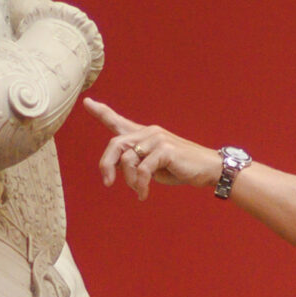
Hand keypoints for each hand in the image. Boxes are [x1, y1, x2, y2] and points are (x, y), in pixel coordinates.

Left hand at [83, 97, 219, 199]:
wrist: (208, 169)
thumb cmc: (179, 168)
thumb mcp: (151, 166)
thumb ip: (134, 161)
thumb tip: (116, 166)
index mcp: (144, 134)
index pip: (118, 121)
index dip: (101, 112)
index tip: (87, 102)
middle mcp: (148, 132)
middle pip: (115, 144)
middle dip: (106, 164)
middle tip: (107, 183)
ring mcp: (157, 139)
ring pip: (128, 159)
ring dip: (130, 180)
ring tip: (138, 190)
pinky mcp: (165, 150)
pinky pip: (143, 170)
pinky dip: (140, 185)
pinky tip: (143, 194)